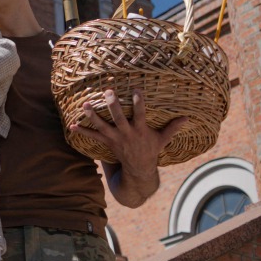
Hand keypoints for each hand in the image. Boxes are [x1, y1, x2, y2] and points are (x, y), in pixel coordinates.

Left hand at [70, 89, 187, 206]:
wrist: (139, 170)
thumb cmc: (151, 150)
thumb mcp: (163, 139)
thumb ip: (173, 127)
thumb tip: (188, 117)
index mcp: (141, 131)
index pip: (141, 115)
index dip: (139, 103)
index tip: (137, 90)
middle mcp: (127, 134)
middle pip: (119, 119)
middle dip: (113, 106)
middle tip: (109, 92)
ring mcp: (115, 139)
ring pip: (102, 127)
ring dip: (92, 116)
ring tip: (85, 104)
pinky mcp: (107, 142)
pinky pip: (92, 137)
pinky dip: (82, 131)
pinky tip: (71, 125)